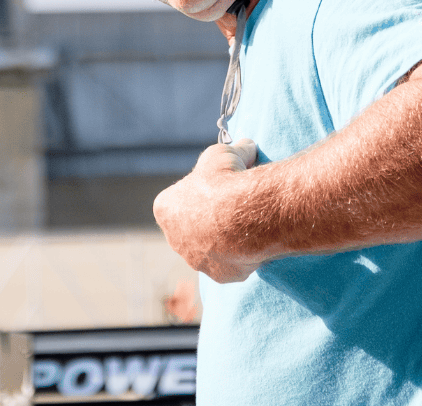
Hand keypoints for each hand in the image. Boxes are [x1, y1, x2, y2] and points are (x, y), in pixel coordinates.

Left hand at [153, 138, 261, 282]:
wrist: (248, 215)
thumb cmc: (227, 180)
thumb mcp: (225, 153)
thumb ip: (232, 152)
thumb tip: (246, 146)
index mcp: (165, 208)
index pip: (179, 198)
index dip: (202, 188)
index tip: (221, 182)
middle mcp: (174, 239)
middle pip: (192, 226)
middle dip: (210, 217)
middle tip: (236, 204)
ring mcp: (196, 260)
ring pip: (209, 248)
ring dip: (224, 237)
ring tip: (249, 222)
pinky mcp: (220, 275)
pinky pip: (230, 263)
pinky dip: (240, 254)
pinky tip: (255, 241)